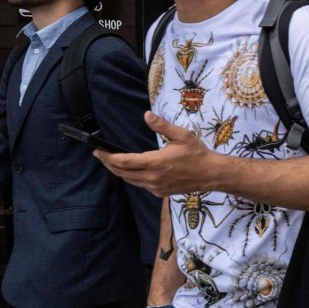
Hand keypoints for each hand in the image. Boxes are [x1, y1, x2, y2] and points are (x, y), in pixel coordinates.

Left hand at [94, 112, 217, 196]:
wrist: (211, 174)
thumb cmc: (197, 154)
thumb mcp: (181, 136)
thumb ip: (162, 126)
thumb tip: (147, 115)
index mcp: (155, 163)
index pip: (124, 161)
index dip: (108, 157)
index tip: (98, 151)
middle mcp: (152, 177)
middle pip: (122, 173)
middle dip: (109, 164)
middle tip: (100, 156)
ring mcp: (156, 187)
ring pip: (130, 180)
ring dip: (119, 172)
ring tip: (111, 162)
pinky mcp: (160, 192)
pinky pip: (140, 185)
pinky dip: (131, 177)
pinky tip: (130, 170)